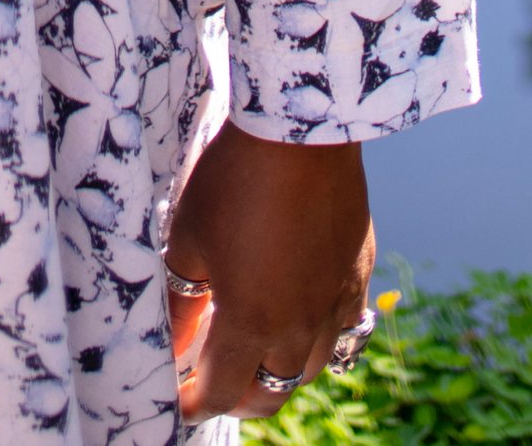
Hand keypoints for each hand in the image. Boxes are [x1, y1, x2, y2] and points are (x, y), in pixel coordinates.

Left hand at [164, 121, 373, 421]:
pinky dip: (313, 337)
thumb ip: (181, 299)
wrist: (302, 128)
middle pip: (268, 394)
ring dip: (275, 372)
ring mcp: (334, 303)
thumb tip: (175, 340)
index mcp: (252, 322)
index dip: (193, 402)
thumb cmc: (234, 178)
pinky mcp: (357, 275)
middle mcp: (299, 326)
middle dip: (234, 397)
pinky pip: (340, 328)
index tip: (177, 400)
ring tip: (251, 353)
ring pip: (307, 368)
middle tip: (209, 382)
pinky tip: (296, 315)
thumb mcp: (189, 237)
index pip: (219, 392)